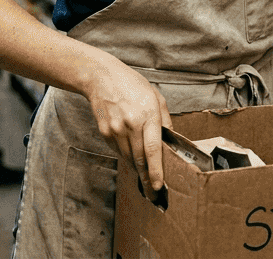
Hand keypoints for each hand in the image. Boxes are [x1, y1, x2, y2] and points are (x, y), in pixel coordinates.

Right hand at [84, 58, 172, 199]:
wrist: (102, 78)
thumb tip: (170, 141)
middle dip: (148, 178)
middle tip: (154, 193)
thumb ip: (165, 120)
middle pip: (140, 159)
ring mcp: (116, 129)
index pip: (153, 149)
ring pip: (129, 158)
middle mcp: (131, 124)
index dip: (156, 170)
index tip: (159, 185)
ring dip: (138, 169)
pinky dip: (127, 156)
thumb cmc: (132, 85)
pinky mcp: (105, 132)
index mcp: (148, 115)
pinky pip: (119, 151)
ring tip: (146, 179)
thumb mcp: (156, 97)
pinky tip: (132, 156)